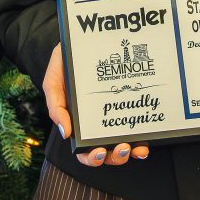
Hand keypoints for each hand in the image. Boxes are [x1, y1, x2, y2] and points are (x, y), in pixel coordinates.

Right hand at [41, 44, 148, 167]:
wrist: (81, 41)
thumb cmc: (64, 64)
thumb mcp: (53, 82)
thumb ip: (56, 106)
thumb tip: (66, 133)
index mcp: (78, 123)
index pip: (84, 150)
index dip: (92, 158)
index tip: (100, 151)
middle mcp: (98, 124)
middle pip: (107, 152)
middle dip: (116, 157)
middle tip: (122, 148)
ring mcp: (115, 115)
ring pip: (124, 143)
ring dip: (131, 151)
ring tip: (136, 147)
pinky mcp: (128, 104)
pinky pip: (137, 125)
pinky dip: (143, 137)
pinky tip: (146, 138)